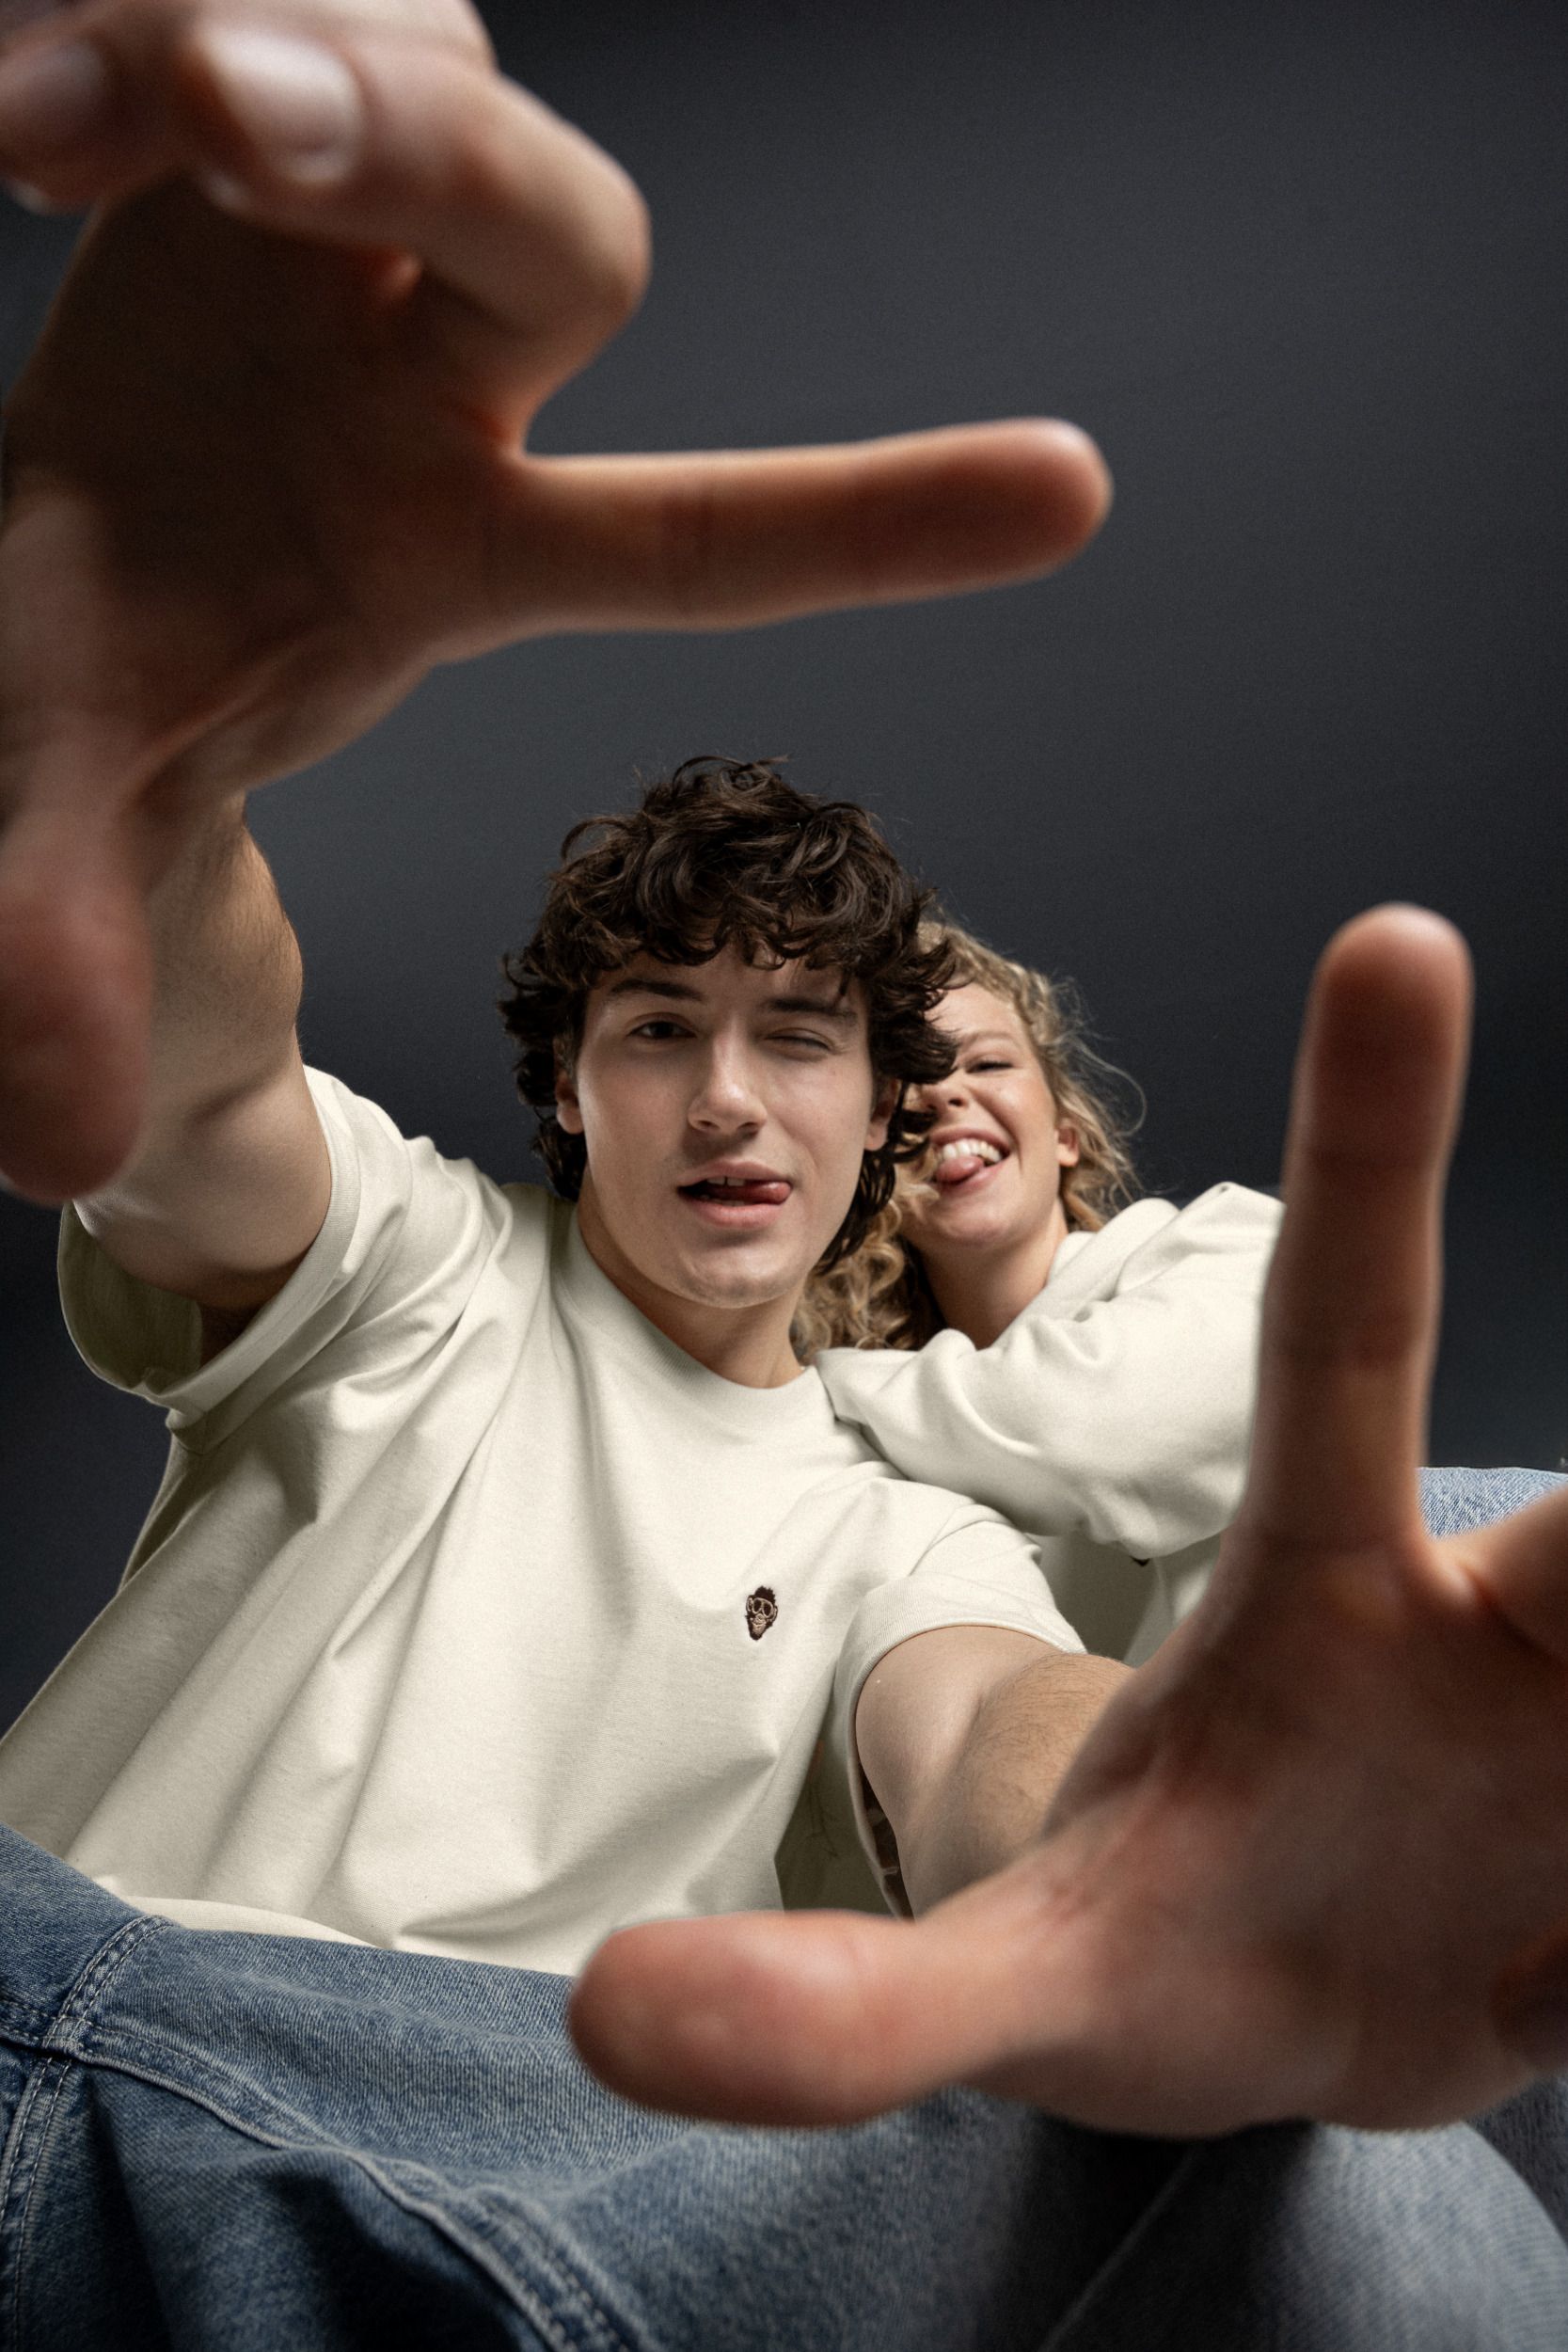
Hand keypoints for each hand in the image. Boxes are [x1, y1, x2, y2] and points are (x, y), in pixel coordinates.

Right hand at [0, 1, 1109, 1202]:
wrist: (12, 562)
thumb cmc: (93, 674)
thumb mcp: (62, 812)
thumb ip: (66, 956)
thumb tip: (46, 1149)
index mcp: (446, 550)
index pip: (693, 543)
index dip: (871, 517)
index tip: (1077, 489)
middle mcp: (428, 372)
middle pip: (558, 233)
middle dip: (414, 149)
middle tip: (219, 117)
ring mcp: (335, 233)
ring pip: (406, 43)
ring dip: (247, 34)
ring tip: (44, 118)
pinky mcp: (217, 109)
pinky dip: (113, 11)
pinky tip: (14, 112)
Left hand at [568, 905, 1567, 2137]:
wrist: (1278, 2027)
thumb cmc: (1141, 1940)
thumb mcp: (1005, 1990)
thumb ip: (843, 2014)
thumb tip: (616, 2018)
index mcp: (1315, 1589)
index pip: (1338, 1336)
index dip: (1370, 1143)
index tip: (1394, 931)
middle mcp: (1477, 1618)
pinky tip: (1556, 1969)